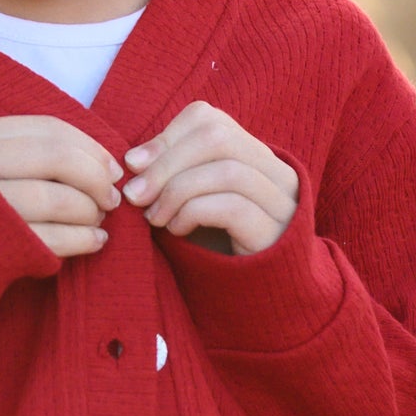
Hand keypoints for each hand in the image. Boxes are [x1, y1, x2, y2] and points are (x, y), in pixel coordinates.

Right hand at [0, 115, 122, 258]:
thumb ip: (16, 151)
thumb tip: (93, 155)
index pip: (45, 129)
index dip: (88, 145)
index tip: (111, 165)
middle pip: (56, 159)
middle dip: (95, 177)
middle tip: (113, 196)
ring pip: (57, 200)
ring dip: (90, 211)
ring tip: (99, 222)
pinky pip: (51, 240)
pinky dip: (82, 240)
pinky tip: (95, 242)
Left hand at [121, 102, 298, 256]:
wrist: (258, 297)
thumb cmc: (218, 246)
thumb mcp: (193, 203)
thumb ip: (172, 177)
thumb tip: (134, 161)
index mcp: (255, 155)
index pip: (210, 119)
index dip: (167, 136)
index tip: (135, 164)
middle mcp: (276, 172)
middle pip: (217, 137)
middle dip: (165, 162)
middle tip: (136, 194)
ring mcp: (281, 202)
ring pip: (226, 170)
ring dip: (176, 190)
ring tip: (154, 217)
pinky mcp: (274, 233)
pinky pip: (231, 207)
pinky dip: (193, 213)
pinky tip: (177, 230)